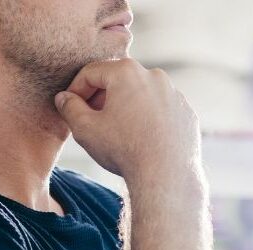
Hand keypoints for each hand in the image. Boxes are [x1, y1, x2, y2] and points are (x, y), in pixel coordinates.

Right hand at [55, 59, 202, 195]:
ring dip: (127, 108)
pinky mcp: (187, 113)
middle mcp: (155, 76)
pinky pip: (162, 111)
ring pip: (143, 96)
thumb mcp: (85, 129)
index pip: (91, 72)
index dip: (76, 89)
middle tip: (91, 119)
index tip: (71, 106)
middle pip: (119, 80)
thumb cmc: (125, 151)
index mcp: (127, 72)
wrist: (166, 176)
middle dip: (102, 97)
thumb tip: (65, 98)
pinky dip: (150, 120)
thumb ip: (70, 108)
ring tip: (118, 132)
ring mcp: (175, 94)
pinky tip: (142, 140)